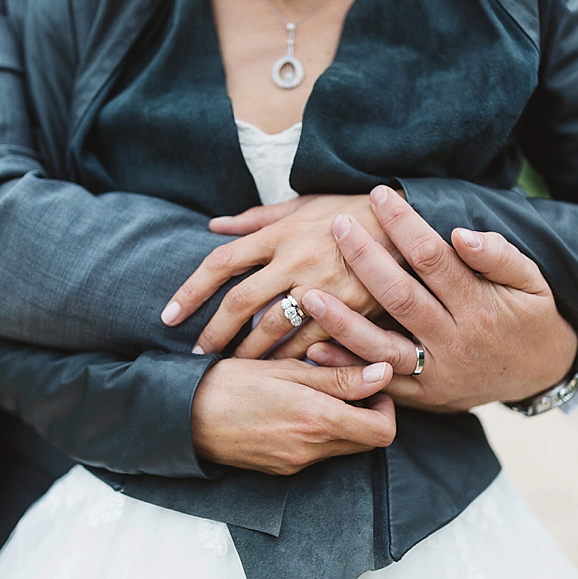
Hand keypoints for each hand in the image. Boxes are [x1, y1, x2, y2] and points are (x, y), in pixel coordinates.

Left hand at [161, 194, 402, 359]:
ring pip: (273, 331)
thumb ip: (256, 219)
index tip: (168, 316)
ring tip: (234, 368)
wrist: (408, 222)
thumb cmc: (350, 211)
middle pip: (240, 304)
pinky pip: (312, 343)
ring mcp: (323, 288)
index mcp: (279, 234)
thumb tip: (214, 226)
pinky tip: (279, 373)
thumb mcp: (302, 206)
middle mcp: (295, 261)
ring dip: (249, 354)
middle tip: (197, 355)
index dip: (190, 291)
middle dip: (214, 334)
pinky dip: (292, 360)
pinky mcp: (349, 310)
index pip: (221, 263)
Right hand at [191, 358, 395, 474]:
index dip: (387, 407)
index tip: (371, 384)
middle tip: (347, 382)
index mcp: (317, 420)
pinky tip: (297, 407)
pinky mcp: (282, 469)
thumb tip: (383, 374)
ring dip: (343, 422)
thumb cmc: (231, 383)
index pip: (383, 431)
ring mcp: (296, 464)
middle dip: (367, 413)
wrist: (184, 416)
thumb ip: (338, 377)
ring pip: (343, 448)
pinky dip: (320, 433)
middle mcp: (311, 450)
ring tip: (317, 391)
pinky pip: (318, 454)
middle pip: (367, 442)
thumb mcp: (287, 370)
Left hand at [301, 186, 577, 413]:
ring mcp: (436, 373)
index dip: (405, 226)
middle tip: (338, 225)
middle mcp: (454, 341)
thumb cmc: (530, 316)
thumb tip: (459, 233)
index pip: (434, 259)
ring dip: (342, 322)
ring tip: (308, 294)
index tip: (379, 195)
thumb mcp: (532, 281)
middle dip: (365, 259)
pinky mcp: (423, 396)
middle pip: (400, 296)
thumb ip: (499, 256)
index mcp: (479, 307)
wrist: (540, 375)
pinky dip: (347, 367)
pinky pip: (381, 383)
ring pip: (381, 346)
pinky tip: (314, 350)